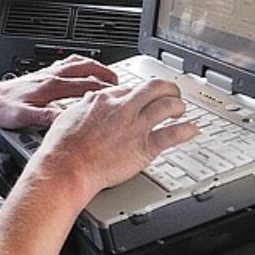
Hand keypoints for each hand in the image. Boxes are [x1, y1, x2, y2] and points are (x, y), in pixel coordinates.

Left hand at [0, 54, 117, 128]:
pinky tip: (80, 70)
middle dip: (105, 73)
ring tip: (105, 74)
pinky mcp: (42, 73)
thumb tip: (67, 121)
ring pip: (76, 62)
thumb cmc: (3, 108)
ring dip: (94, 66)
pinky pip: (66, 63)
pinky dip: (79, 65)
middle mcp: (51, 75)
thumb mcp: (24, 118)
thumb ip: (46, 119)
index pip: (85, 84)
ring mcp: (47, 72)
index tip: (119, 95)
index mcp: (51, 86)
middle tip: (119, 82)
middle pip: (85, 67)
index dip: (105, 90)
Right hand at [28, 78, 198, 201]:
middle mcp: (122, 108)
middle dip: (167, 88)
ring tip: (181, 109)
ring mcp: (135, 126)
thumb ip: (84, 107)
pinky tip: (191, 130)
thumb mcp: (68, 115)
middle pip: (153, 87)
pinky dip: (186, 131)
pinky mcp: (144, 146)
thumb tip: (89, 100)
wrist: (67, 167)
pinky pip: (172, 134)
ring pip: (167, 105)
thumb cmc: (63, 147)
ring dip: (178, 105)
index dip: (138, 91)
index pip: (129, 87)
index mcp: (103, 100)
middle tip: (171, 92)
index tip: (142, 97)